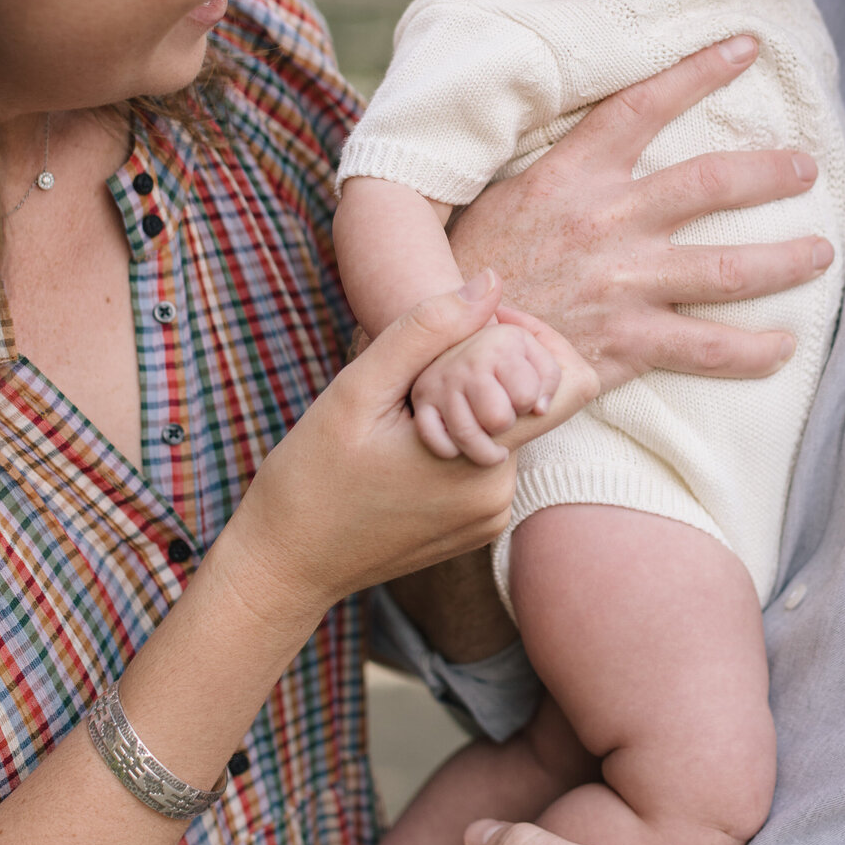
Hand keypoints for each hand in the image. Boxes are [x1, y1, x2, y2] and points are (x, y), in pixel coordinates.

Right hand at [216, 274, 596, 622]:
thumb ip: (428, 329)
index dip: (525, 344)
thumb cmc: (311, 475)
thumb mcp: (358, 390)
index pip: (559, 385)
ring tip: (398, 421)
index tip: (467, 336)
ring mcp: (489, 517)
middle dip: (479, 378)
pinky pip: (485, 463)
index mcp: (479, 459)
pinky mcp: (476, 528)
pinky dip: (458, 440)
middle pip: (523, 404)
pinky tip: (403, 449)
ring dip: (464, 410)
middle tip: (409, 385)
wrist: (285, 563)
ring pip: (501, 431)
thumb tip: (492, 281)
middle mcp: (499, 495)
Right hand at [449, 38, 833, 389]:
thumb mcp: (506, 197)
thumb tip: (599, 145)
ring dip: (784, 259)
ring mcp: (624, 285)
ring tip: (820, 252)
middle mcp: (608, 222)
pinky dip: (753, 350)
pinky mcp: (628, 342)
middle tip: (806, 168)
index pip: (644, 105)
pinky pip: (707, 347)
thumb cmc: (472, 270)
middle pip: (710, 183)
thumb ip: (561, 172)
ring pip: (728, 268)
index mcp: (573, 175)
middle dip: (770, 173)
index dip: (699, 70)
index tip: (746, 47)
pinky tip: (784, 346)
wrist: (448, 351)